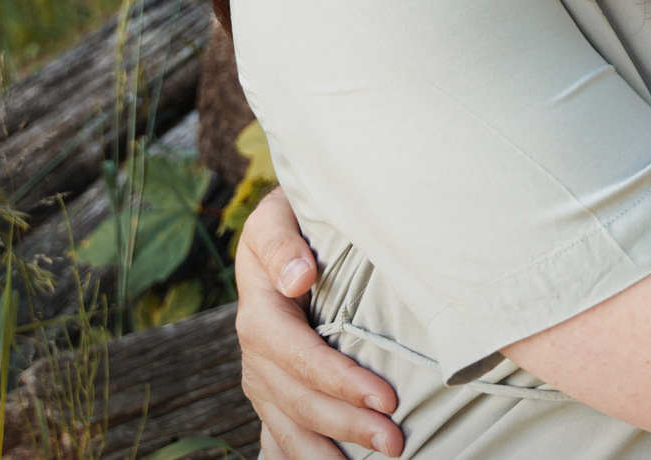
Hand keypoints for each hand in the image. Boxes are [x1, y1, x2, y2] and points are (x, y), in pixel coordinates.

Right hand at [235, 185, 404, 459]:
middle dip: (345, 424)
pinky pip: (281, 431)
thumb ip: (281, 242)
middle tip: (394, 442)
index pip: (297, 355)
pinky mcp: (272, 388)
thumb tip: (298, 277)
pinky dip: (299, 454)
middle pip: (297, 398)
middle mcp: (256, 350)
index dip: (338, 380)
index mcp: (260, 309)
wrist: (284, 229)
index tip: (386, 398)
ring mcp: (262, 374)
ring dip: (327, 451)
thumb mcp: (279, 214)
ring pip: (288, 423)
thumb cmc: (294, 217)